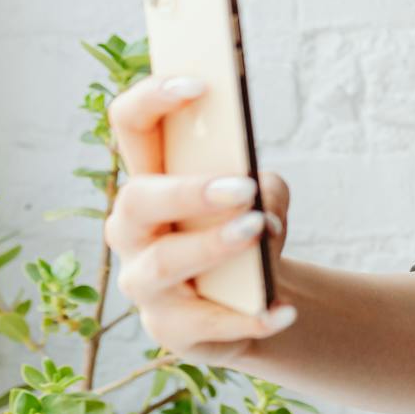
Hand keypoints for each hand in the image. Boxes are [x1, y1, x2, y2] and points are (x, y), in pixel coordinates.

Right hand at [106, 75, 296, 365]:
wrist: (253, 298)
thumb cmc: (245, 228)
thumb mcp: (262, 199)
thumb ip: (263, 189)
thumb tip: (259, 205)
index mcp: (151, 178)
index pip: (130, 126)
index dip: (152, 98)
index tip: (199, 84)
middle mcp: (133, 229)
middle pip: (136, 198)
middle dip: (188, 190)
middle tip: (241, 189)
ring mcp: (144, 282)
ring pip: (162, 263)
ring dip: (212, 246)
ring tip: (258, 232)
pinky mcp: (168, 329)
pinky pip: (204, 324)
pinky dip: (250, 315)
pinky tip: (283, 310)